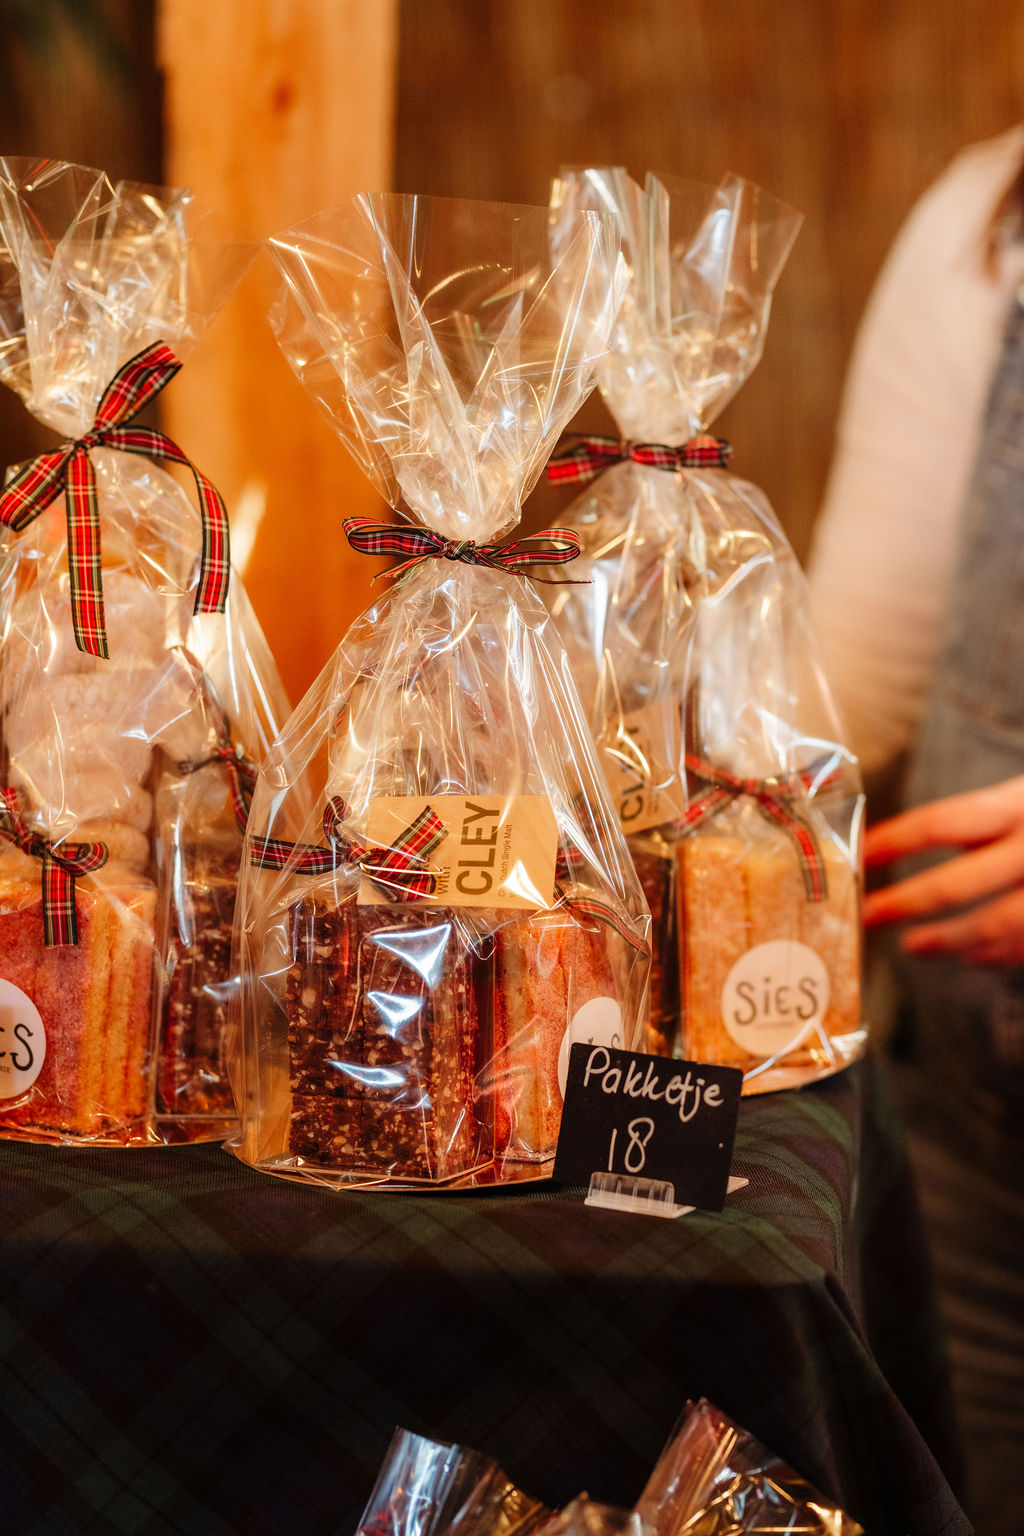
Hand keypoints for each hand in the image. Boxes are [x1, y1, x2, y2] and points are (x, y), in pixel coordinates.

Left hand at [863, 775, 1023, 966]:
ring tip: (912, 946)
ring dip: (947, 942)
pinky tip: (972, 956)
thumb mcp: (1023, 800)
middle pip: (955, 883)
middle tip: (866, 915)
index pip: (940, 824)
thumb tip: (891, 843)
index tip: (856, 857)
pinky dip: (995, 955)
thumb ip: (983, 821)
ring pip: (993, 926)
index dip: (891, 842)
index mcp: (1018, 805)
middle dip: (903, 904)